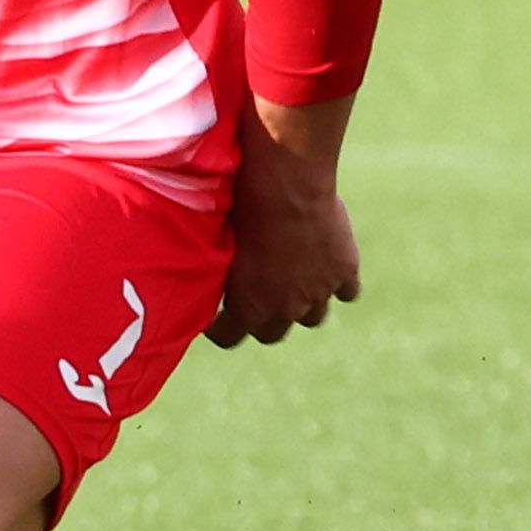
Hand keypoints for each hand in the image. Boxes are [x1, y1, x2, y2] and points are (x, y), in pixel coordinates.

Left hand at [209, 103, 361, 347]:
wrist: (285, 191)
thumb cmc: (236, 213)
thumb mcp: (212, 246)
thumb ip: (209, 271)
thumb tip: (183, 274)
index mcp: (247, 308)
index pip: (229, 338)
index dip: (221, 329)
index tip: (215, 317)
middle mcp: (285, 308)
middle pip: (273, 333)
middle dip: (264, 322)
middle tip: (256, 302)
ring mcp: (318, 292)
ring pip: (313, 317)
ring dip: (303, 305)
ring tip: (293, 286)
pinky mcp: (344, 272)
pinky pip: (347, 292)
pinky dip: (338, 284)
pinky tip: (328, 272)